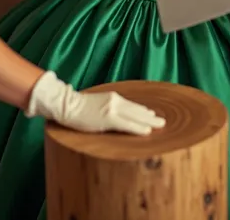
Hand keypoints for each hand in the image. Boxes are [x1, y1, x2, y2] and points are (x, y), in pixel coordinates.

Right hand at [26, 71, 165, 135]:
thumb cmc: (78, 106)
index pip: (132, 105)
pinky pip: (127, 124)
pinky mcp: (109, 118)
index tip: (152, 114)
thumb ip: (107, 107)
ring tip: (160, 125)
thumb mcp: (96, 104)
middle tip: (162, 121)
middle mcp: (116, 101)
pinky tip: (146, 131)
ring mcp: (113, 109)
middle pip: (137, 110)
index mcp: (113, 98)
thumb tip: (113, 115)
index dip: (143, 111)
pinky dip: (138, 127)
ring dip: (149, 121)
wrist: (67, 104)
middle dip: (150, 116)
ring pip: (136, 116)